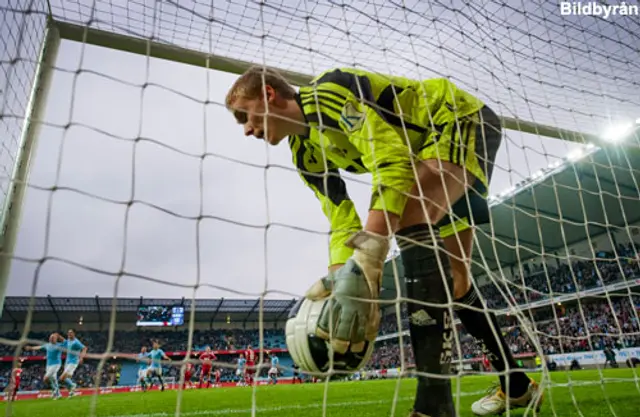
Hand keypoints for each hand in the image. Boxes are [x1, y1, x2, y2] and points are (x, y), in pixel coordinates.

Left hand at [306, 231, 388, 354]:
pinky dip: (370, 334)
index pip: (330, 319)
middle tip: (338, 349)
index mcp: (340, 298)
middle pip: (345, 329)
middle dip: (341, 342)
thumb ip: (319, 288)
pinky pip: (373, 325)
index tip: (320, 335)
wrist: (368, 264)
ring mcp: (364, 309)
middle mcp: (352, 306)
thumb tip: (308, 296)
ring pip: (360, 331)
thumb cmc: (348, 271)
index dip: (324, 330)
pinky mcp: (374, 308)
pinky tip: (367, 340)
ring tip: (353, 349)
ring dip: (356, 342)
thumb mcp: (331, 278)